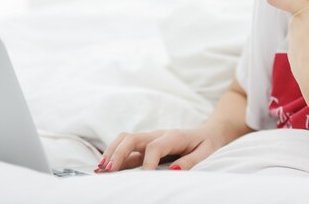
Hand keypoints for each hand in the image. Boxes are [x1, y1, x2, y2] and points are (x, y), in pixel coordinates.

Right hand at [96, 127, 222, 171]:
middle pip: (132, 138)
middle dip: (119, 153)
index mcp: (173, 137)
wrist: (208, 132)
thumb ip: (190, 161)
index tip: (144, 177)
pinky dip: (114, 153)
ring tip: (101, 168)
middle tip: (109, 170)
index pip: (155, 147)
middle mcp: (158, 135)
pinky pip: (127, 146)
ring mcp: (150, 138)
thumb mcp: (205, 152)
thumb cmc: (206, 143)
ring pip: (125, 139)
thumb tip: (173, 172)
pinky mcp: (146, 144)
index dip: (148, 162)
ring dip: (112, 152)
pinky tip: (104, 166)